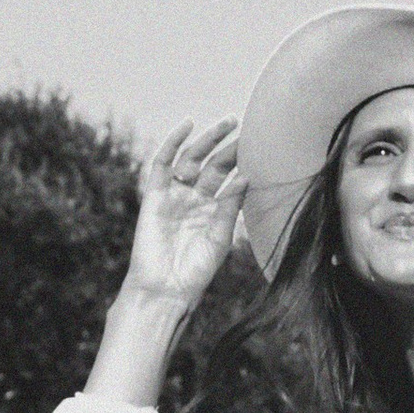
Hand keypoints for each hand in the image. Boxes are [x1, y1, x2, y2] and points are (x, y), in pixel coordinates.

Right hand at [126, 119, 246, 307]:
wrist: (166, 289)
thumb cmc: (195, 271)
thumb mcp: (221, 236)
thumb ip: (231, 206)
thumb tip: (247, 176)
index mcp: (211, 210)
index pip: (226, 177)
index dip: (239, 160)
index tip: (259, 143)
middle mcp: (192, 199)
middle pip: (210, 164)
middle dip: (226, 144)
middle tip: (242, 124)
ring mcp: (173, 196)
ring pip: (190, 159)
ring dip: (206, 139)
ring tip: (227, 123)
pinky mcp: (154, 195)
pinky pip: (162, 164)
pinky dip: (172, 143)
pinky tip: (187, 126)